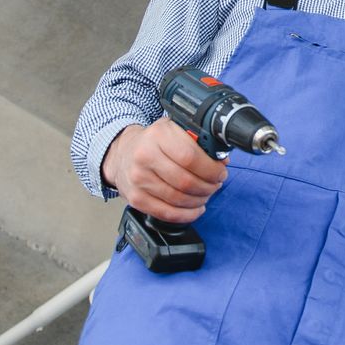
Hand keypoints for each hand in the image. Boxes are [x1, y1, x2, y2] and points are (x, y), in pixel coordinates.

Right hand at [101, 117, 227, 223]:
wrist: (123, 154)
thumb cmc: (154, 142)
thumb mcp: (174, 129)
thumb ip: (197, 140)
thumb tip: (221, 159)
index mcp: (158, 135)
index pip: (190, 157)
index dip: (211, 169)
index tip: (220, 172)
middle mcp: (145, 156)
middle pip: (186, 181)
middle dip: (208, 186)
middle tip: (215, 184)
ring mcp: (138, 179)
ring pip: (179, 199)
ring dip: (199, 200)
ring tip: (206, 194)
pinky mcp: (136, 198)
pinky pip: (167, 213)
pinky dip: (186, 215)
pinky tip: (196, 209)